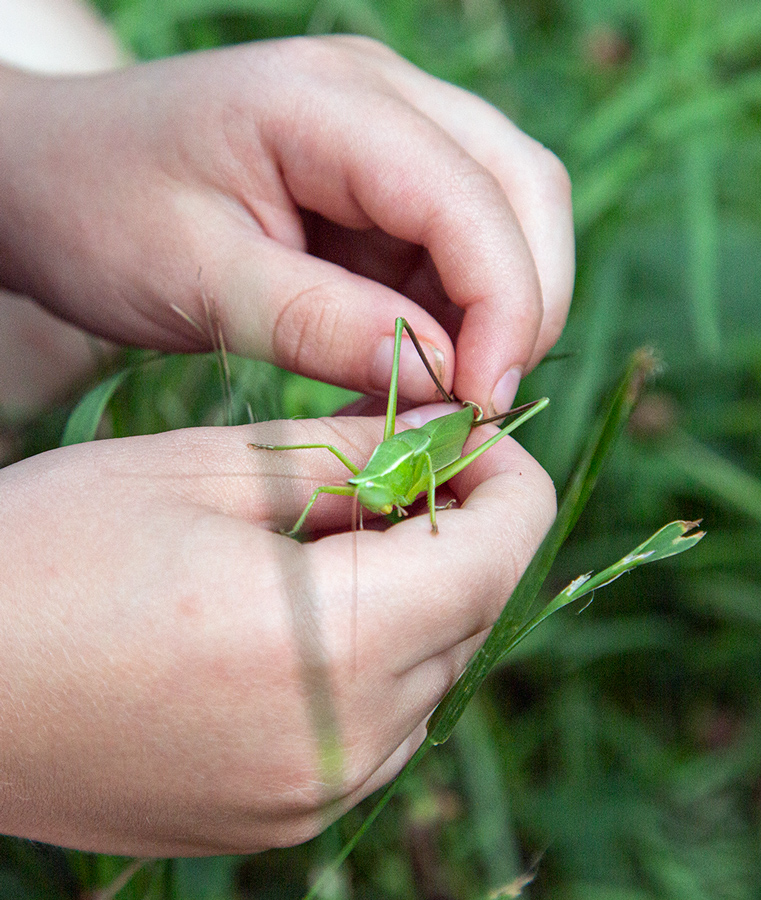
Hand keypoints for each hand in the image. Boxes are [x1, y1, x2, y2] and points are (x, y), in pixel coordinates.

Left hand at [0, 36, 572, 413]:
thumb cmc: (103, 213)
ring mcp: (387, 131)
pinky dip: (456, 311)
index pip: (470, 196)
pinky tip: (415, 362)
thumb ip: (323, 325)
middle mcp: (380, 96)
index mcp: (327, 102)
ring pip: (504, 216)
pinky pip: (453, 244)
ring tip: (439, 391)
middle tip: (480, 400)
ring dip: (494, 311)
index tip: (482, 402)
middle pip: (521, 187)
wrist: (54, 174)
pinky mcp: (380, 179)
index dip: (503, 305)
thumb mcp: (201, 280)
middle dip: (524, 302)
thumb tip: (441, 380)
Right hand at [0, 412, 554, 854]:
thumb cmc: (48, 553)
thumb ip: (347, 455)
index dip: (509, 485)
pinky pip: (381, 726)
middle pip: (472, 616)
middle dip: (462, 530)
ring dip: (422, 594)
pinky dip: (380, 656)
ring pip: (433, 674)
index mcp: (320, 644)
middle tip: (408, 467)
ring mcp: (310, 797)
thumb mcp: (205, 471)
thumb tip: (440, 439)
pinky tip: (315, 606)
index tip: (484, 441)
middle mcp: (335, 743)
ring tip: (345, 533)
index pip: (492, 559)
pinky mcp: (279, 818)